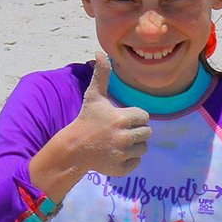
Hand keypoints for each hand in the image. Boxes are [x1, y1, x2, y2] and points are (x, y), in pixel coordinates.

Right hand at [28, 53, 151, 199]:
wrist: (74, 148)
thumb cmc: (86, 119)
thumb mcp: (94, 96)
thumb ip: (102, 75)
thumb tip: (101, 52)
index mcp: (122, 118)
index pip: (144, 116)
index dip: (134, 116)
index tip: (120, 118)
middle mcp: (124, 137)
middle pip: (147, 133)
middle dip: (136, 131)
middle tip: (119, 131)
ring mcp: (122, 154)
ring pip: (143, 148)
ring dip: (134, 145)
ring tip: (117, 142)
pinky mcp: (121, 168)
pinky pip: (136, 163)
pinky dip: (128, 160)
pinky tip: (115, 153)